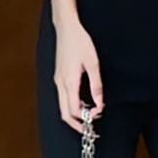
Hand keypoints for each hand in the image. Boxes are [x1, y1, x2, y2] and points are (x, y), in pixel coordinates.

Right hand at [53, 17, 104, 134]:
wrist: (66, 27)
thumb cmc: (80, 42)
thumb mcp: (93, 63)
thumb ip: (96, 85)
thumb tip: (100, 103)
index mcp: (69, 82)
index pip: (75, 110)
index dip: (87, 117)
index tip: (100, 112)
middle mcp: (60, 84)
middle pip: (65, 114)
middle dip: (77, 124)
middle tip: (90, 130)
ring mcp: (58, 81)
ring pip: (62, 107)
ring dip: (74, 115)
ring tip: (89, 116)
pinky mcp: (59, 77)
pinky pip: (63, 98)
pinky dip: (71, 106)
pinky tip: (83, 104)